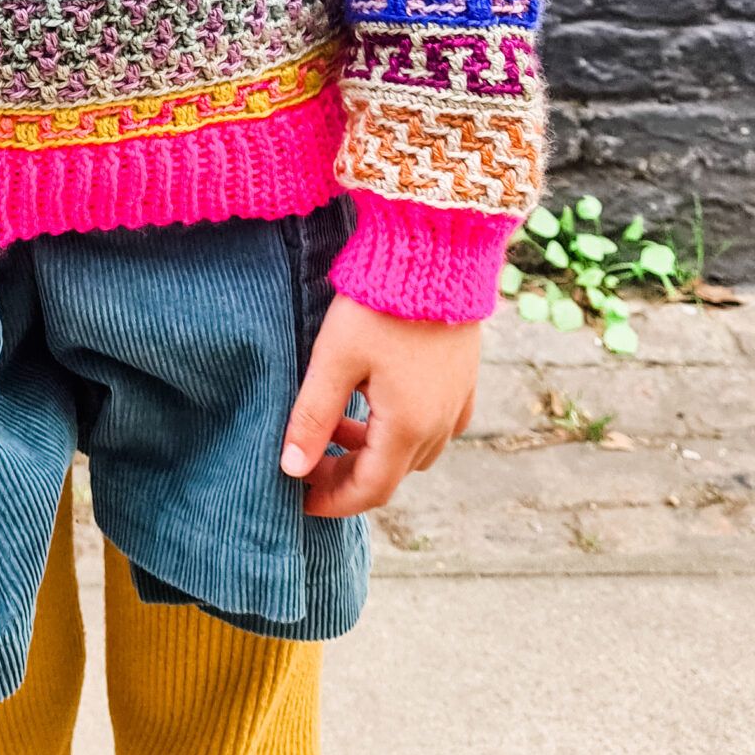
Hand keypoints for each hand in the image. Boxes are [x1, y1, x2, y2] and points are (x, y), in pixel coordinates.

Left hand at [279, 294, 480, 515]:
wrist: (436, 252)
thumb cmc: (379, 304)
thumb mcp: (335, 358)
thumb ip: (313, 416)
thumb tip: (291, 470)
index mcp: (409, 426)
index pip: (370, 489)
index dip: (333, 501)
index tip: (301, 500)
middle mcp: (440, 424)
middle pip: (391, 473)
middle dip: (347, 476)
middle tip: (308, 462)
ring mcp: (457, 402)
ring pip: (412, 451)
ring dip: (372, 449)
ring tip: (333, 422)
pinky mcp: (464, 379)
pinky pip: (434, 424)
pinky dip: (400, 429)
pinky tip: (375, 401)